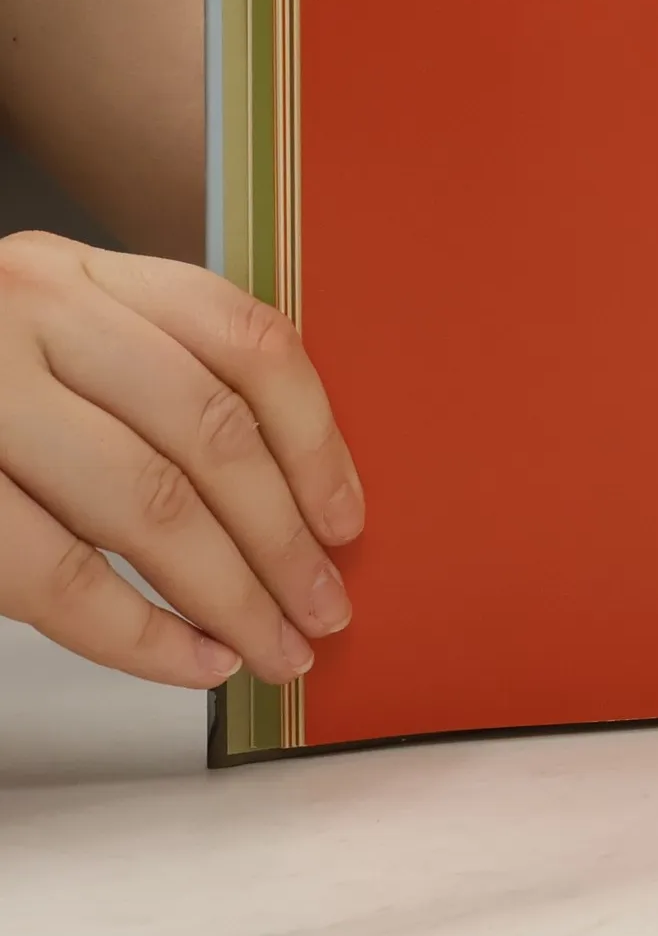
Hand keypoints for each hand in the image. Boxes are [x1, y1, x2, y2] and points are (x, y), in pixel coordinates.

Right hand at [0, 232, 361, 686]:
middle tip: (325, 611)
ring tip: (275, 649)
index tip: (348, 519)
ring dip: (231, 596)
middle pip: (208, 435)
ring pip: (146, 506)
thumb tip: (291, 495)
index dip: (316, 439)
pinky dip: (139, 636)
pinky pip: (55, 576)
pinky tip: (192, 663)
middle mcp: (28, 313)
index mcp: (79, 272)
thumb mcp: (46, 336)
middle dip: (284, 540)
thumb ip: (146, 377)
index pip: (245, 340)